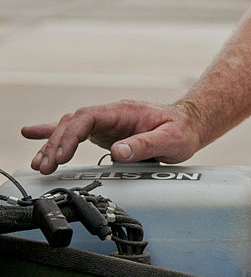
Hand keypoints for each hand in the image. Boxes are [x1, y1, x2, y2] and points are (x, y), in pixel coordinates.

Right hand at [21, 100, 203, 174]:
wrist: (190, 125)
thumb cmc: (182, 130)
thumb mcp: (171, 139)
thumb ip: (145, 145)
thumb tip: (119, 151)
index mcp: (124, 111)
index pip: (88, 117)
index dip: (71, 134)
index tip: (62, 154)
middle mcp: (111, 114)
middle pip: (73, 123)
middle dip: (56, 143)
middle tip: (46, 165)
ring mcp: (107, 123)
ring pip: (71, 128)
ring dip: (53, 145)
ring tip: (39, 164)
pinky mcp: (105, 132)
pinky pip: (76, 131)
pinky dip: (54, 134)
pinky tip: (33, 135)